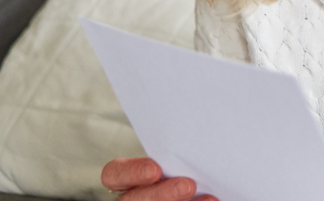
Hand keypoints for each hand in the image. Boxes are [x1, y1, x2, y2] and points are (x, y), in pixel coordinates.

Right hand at [101, 157, 216, 200]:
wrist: (200, 184)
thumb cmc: (186, 164)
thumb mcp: (177, 155)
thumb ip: (178, 151)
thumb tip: (200, 130)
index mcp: (127, 178)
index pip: (114, 174)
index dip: (132, 172)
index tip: (155, 169)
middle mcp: (132, 198)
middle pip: (134, 199)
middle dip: (162, 193)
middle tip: (188, 185)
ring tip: (209, 199)